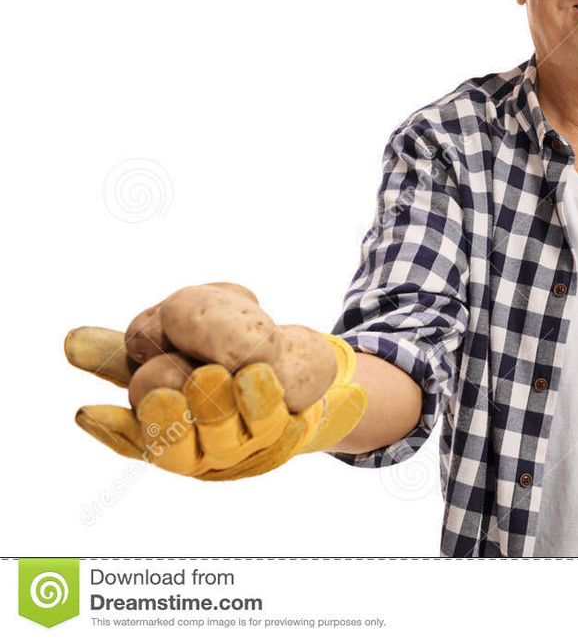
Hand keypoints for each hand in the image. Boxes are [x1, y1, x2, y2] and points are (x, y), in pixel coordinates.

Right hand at [65, 295, 366, 479]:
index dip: (113, 429)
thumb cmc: (219, 357)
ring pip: (225, 435)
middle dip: (171, 419)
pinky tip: (255, 374)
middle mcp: (199, 449)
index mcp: (163, 432)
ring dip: (218, 407)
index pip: (132, 439)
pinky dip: (262, 399)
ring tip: (215, 373)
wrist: (293, 369)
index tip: (89, 411)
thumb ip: (128, 349)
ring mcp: (242, 447)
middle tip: (168, 388)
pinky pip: (273, 419)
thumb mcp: (173, 346)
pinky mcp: (283, 434)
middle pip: (178, 446)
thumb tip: (70, 342)